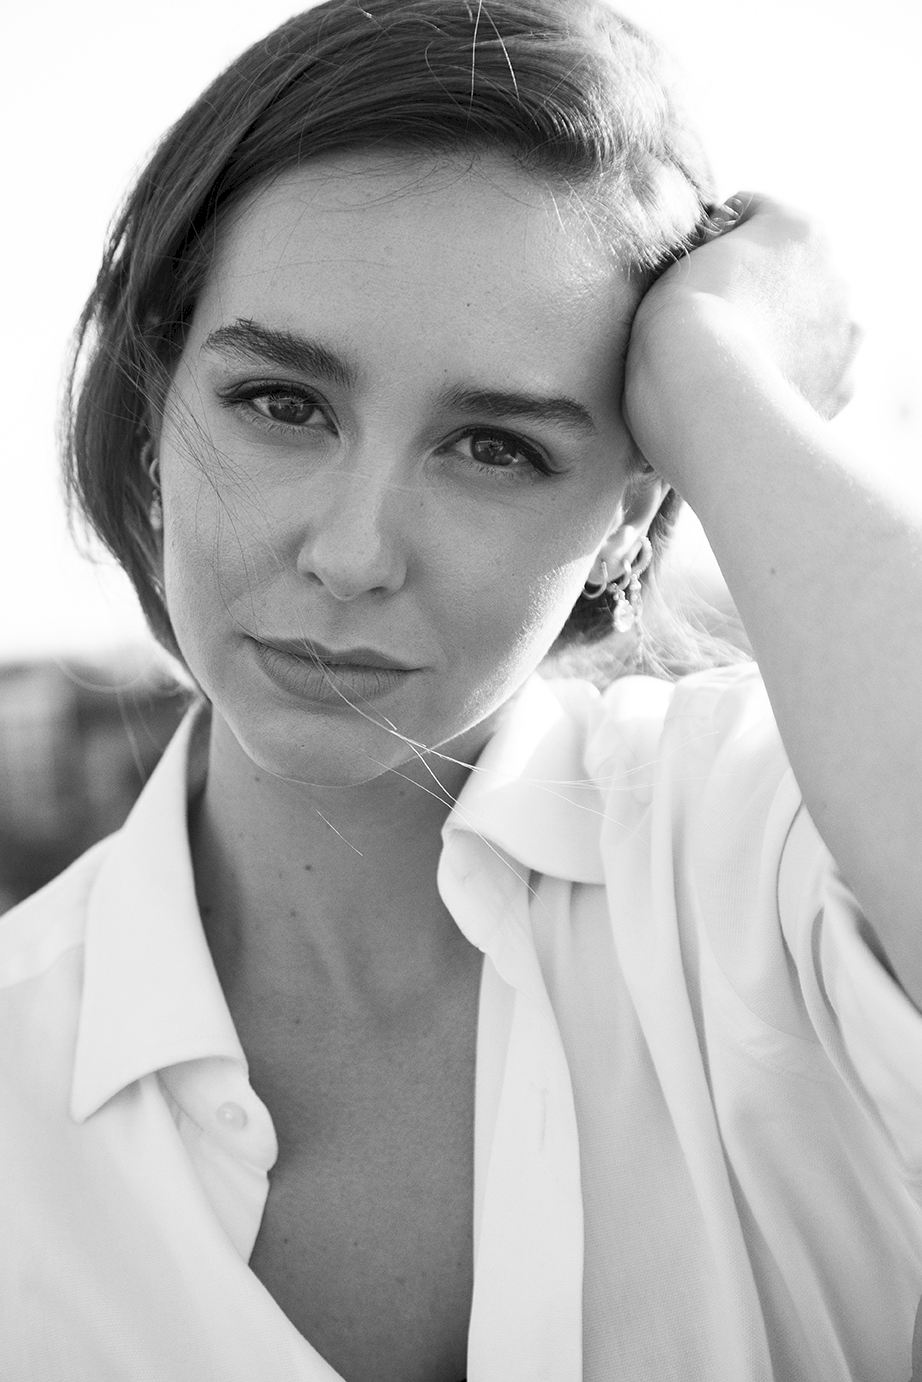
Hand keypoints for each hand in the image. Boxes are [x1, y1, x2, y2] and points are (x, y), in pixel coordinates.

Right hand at [626, 192, 862, 423]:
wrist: (704, 386)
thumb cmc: (683, 319)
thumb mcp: (686, 257)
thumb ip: (714, 248)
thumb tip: (723, 263)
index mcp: (800, 229)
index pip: (754, 212)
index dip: (717, 237)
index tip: (697, 267)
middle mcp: (834, 273)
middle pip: (791, 266)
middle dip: (763, 282)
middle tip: (719, 313)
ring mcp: (841, 330)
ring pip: (815, 315)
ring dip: (787, 324)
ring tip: (743, 352)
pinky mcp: (840, 381)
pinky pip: (826, 365)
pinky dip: (804, 368)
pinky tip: (769, 379)